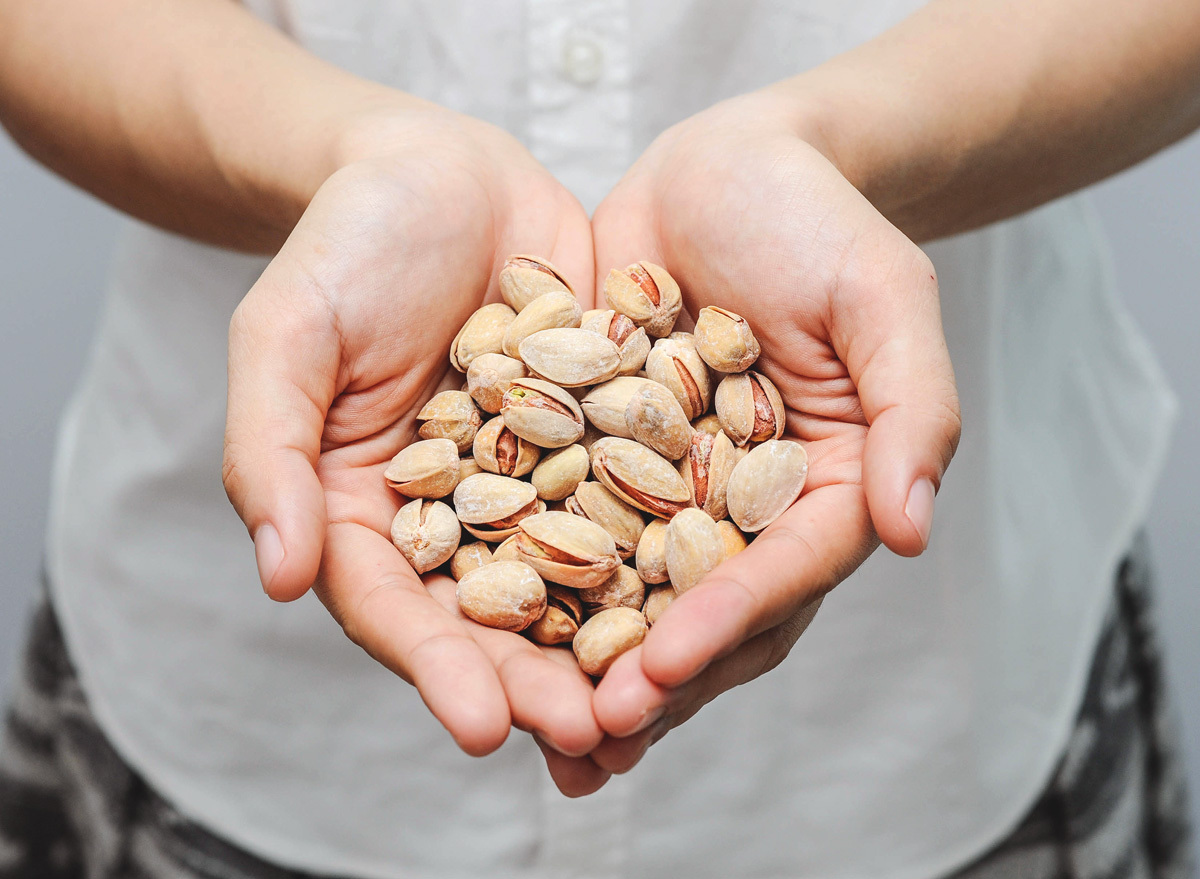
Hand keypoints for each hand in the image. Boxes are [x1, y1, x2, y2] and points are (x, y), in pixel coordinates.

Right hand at [222, 106, 608, 791]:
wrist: (440, 170)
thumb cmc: (345, 243)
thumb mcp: (287, 335)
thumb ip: (272, 452)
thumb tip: (280, 579)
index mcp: (370, 510)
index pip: (396, 609)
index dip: (435, 670)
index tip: (480, 730)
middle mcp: (459, 512)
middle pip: (496, 615)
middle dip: (540, 681)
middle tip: (595, 736)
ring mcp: (538, 478)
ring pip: (578, 574)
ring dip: (617, 638)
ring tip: (664, 693)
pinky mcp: (606, 435)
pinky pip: (643, 494)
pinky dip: (673, 542)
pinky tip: (719, 583)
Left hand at [586, 90, 961, 770]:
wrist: (724, 169)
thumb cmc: (816, 220)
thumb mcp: (881, 296)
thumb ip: (911, 407)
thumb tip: (914, 532)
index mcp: (822, 489)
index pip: (782, 574)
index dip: (726, 623)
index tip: (664, 666)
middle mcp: (743, 509)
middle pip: (704, 612)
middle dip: (648, 676)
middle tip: (586, 737)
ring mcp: (667, 491)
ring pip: (629, 594)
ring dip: (583, 664)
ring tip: (528, 725)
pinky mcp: (598, 459)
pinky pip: (562, 527)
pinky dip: (529, 580)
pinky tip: (478, 626)